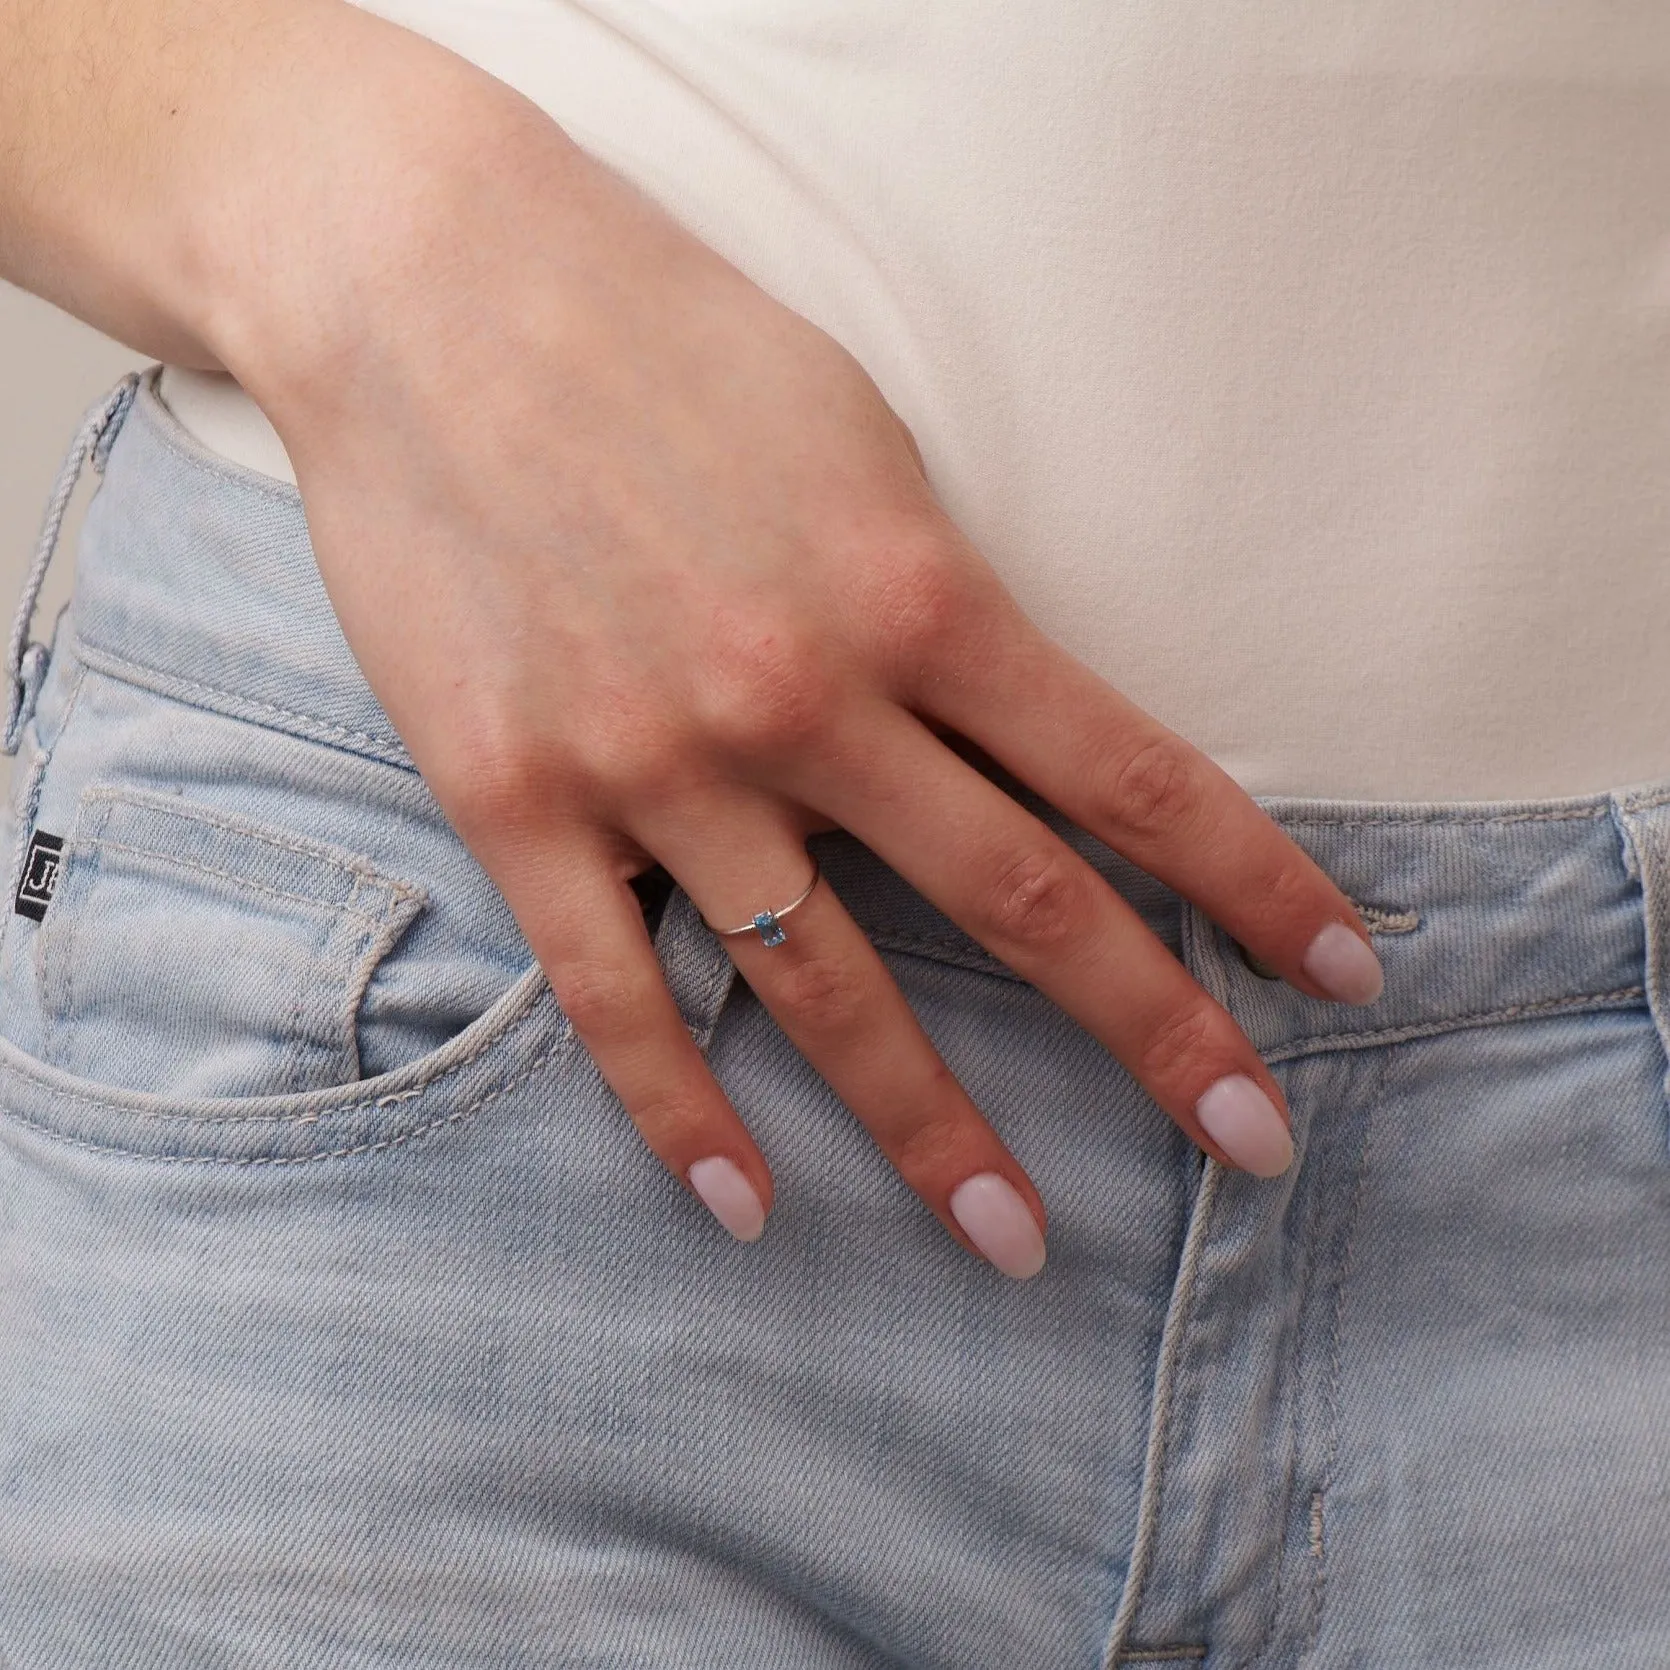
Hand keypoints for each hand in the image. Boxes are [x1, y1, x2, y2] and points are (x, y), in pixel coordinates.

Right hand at [229, 61, 1382, 1278]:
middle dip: (1156, 1035)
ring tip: (1017, 1239)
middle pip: (1019, 905)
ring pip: (824, 989)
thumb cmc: (666, 341)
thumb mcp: (859, 438)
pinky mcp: (519, 801)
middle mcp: (803, 698)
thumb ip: (940, 598)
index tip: (1342, 973)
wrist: (426, 292)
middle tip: (1254, 1143)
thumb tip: (1008, 730)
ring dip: (933, 1131)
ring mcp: (657, 764)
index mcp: (913, 592)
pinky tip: (746, 1205)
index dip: (1254, 886)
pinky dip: (679, 1112)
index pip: (1129, 776)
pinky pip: (615, 992)